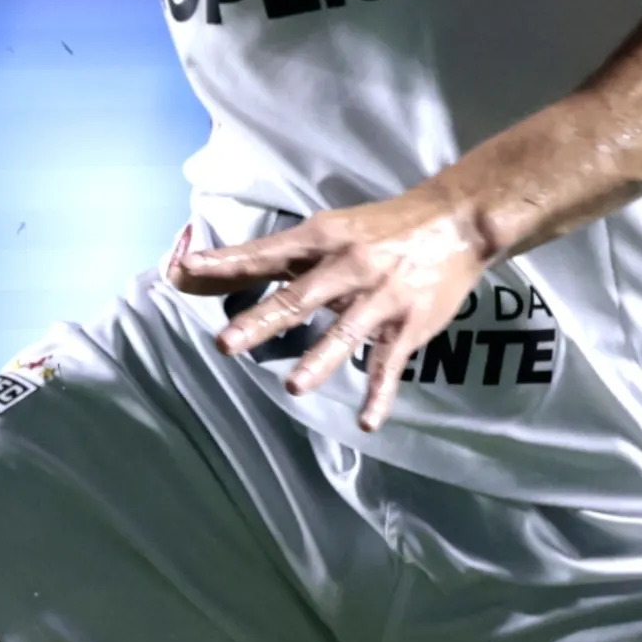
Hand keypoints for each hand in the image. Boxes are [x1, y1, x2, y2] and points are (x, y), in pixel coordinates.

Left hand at [171, 191, 494, 432]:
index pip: (266, 253)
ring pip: (345, 333)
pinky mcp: (408, 324)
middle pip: (298, 297)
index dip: (226, 263)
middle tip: (226, 344)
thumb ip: (287, 256)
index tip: (186, 271)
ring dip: (319, 360)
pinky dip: (378, 395)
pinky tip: (365, 421)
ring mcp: (380, 297)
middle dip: (261, 321)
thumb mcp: (333, 229)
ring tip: (292, 386)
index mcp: (323, 238)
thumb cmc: (383, 226)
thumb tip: (226, 270)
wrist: (456, 220)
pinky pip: (389, 364)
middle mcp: (348, 266)